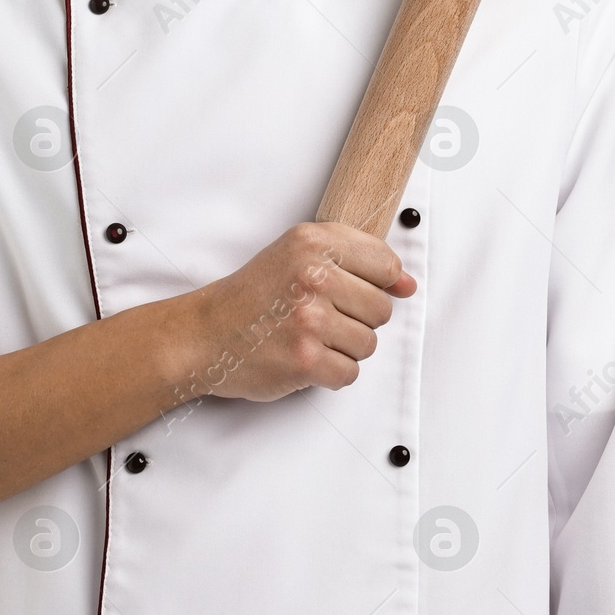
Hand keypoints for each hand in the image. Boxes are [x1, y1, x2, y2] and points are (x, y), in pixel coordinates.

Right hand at [176, 222, 416, 402]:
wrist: (206, 334)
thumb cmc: (254, 296)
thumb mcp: (298, 255)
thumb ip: (356, 261)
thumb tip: (407, 284)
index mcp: (314, 241)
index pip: (385, 264)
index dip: (376, 284)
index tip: (352, 292)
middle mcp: (313, 275)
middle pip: (381, 309)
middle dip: (356, 319)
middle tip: (318, 316)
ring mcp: (309, 318)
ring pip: (368, 344)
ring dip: (343, 348)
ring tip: (309, 337)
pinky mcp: (305, 359)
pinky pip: (349, 373)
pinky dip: (330, 373)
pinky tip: (304, 357)